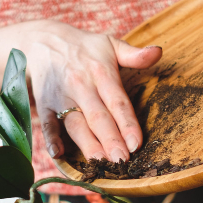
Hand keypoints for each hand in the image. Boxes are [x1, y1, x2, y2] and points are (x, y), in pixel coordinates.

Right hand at [20, 21, 162, 162]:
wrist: (43, 40)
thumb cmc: (84, 48)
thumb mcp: (110, 44)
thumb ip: (134, 54)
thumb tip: (158, 52)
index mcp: (101, 72)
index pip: (117, 101)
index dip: (127, 123)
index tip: (136, 143)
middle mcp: (81, 86)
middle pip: (98, 117)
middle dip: (110, 140)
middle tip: (122, 161)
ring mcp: (61, 97)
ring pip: (75, 124)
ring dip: (87, 144)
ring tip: (99, 162)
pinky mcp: (44, 104)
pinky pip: (47, 123)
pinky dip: (51, 138)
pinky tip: (58, 153)